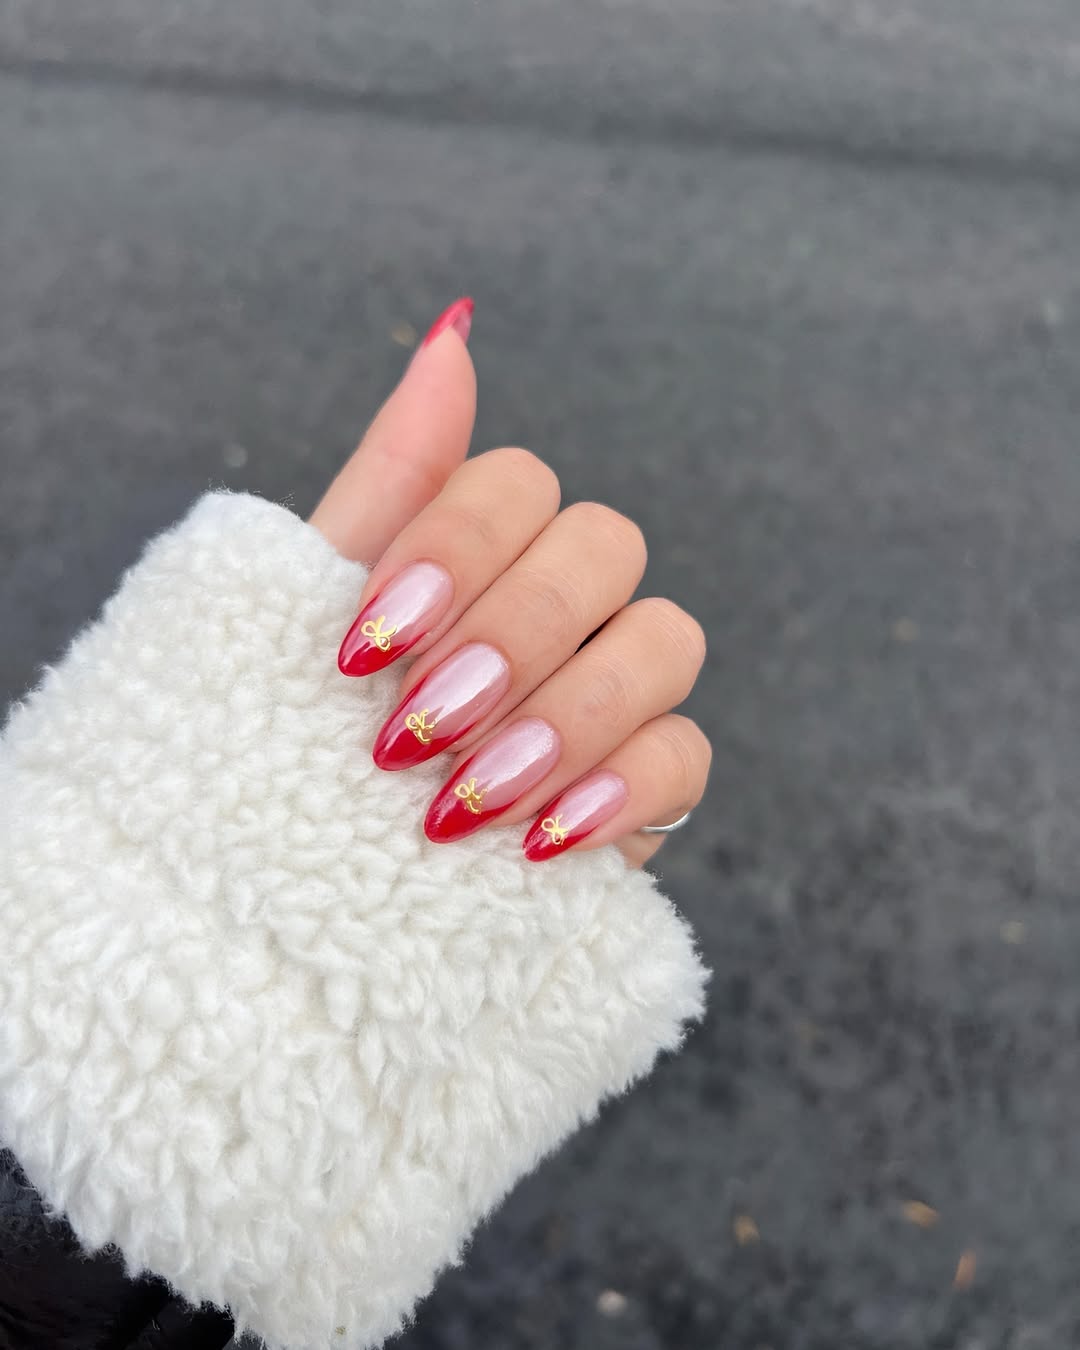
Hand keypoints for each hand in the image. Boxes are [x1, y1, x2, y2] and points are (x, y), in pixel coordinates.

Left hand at [310, 299, 709, 865]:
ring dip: (569, 710)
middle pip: (603, 546)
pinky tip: (543, 838)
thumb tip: (450, 330)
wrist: (304, 875)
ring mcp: (619, 687)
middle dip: (511, 634)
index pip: (518, 483)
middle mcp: (565, 600)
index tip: (365, 644)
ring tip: (467, 796)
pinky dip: (621, 787)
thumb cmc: (311, 724)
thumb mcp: (325, 602)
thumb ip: (397, 476)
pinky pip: (689, 753)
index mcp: (486, 547)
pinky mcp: (649, 784)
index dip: (455, 548)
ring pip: (667, 638)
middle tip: (415, 725)